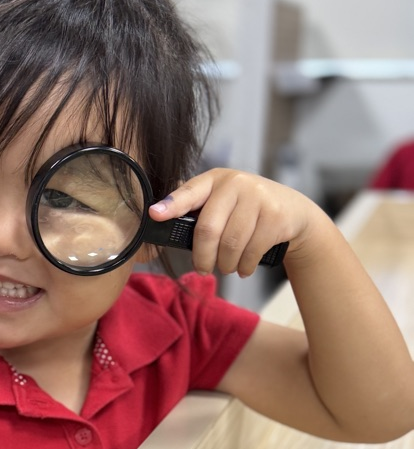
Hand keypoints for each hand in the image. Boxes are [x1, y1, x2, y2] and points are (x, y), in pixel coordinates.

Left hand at [149, 168, 319, 277]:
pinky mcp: (275, 216)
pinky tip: (244, 267)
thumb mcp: (223, 202)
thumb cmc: (246, 211)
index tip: (154, 215)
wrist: (293, 212)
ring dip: (225, 265)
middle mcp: (236, 183)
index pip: (189, 192)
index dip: (171, 205)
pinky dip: (244, 267)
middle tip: (202, 269)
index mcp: (215, 180)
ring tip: (227, 266)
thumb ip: (198, 209)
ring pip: (230, 246)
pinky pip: (250, 252)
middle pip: (208, 230)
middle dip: (202, 257)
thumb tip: (159, 219)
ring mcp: (258, 198)